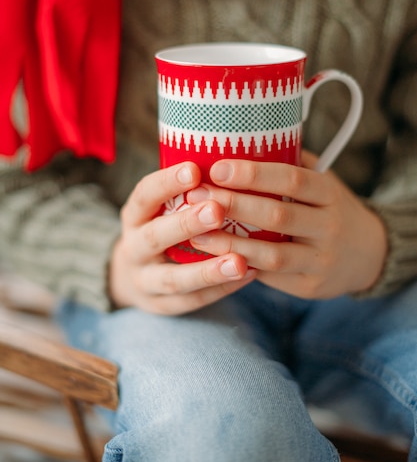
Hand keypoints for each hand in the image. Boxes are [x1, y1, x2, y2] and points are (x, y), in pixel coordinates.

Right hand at [108, 162, 256, 314]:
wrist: (134, 275)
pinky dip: (219, 289)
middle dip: (186, 224)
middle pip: (156, 237)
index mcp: (135, 215)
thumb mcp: (161, 207)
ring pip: (173, 279)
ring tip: (240, 261)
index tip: (195, 169)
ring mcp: (145, 281)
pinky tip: (248, 274)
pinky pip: (191, 301)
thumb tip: (237, 155)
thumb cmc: (163, 226)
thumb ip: (188, 190)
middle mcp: (134, 248)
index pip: (145, 195)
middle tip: (217, 210)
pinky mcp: (161, 307)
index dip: (167, 183)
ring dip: (207, 270)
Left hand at [187, 151, 387, 299]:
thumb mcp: (321, 181)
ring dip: (230, 244)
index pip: (292, 179)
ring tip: (196, 234)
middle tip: (196, 197)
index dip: (254, 173)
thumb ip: (289, 163)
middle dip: (233, 205)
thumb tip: (239, 139)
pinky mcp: (309, 285)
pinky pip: (270, 277)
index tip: (218, 168)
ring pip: (271, 254)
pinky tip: (214, 258)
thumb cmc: (329, 208)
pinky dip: (240, 266)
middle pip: (277, 215)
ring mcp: (321, 259)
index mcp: (329, 192)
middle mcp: (329, 226)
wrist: (367, 254)